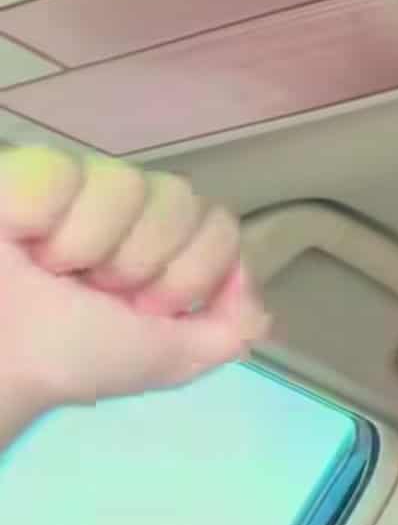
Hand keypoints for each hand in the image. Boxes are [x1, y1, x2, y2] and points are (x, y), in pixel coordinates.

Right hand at [0, 147, 271, 408]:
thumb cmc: (72, 355)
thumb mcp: (171, 358)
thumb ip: (231, 327)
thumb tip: (247, 277)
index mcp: (168, 247)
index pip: (220, 226)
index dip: (188, 274)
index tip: (144, 308)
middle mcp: (132, 208)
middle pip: (181, 199)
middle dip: (141, 261)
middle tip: (96, 290)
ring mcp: (83, 180)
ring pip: (127, 182)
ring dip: (89, 246)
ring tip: (52, 270)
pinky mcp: (30, 166)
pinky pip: (63, 170)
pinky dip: (39, 219)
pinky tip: (20, 241)